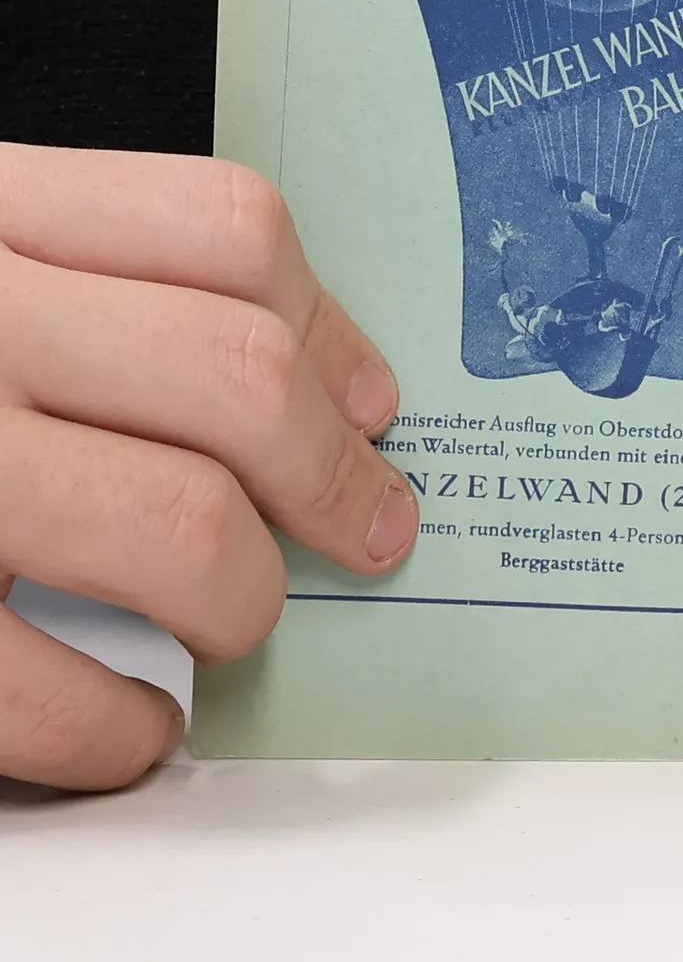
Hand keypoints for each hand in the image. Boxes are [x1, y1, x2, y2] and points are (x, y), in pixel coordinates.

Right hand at [0, 146, 414, 790]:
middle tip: (367, 531)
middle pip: (236, 378)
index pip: (220, 229)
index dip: (327, 328)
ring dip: (244, 599)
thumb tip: (316, 377)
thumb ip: (78, 270)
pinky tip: (132, 727)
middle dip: (333, 478)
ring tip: (239, 625)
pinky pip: (34, 691)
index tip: (368, 403)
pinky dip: (116, 731)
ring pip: (174, 526)